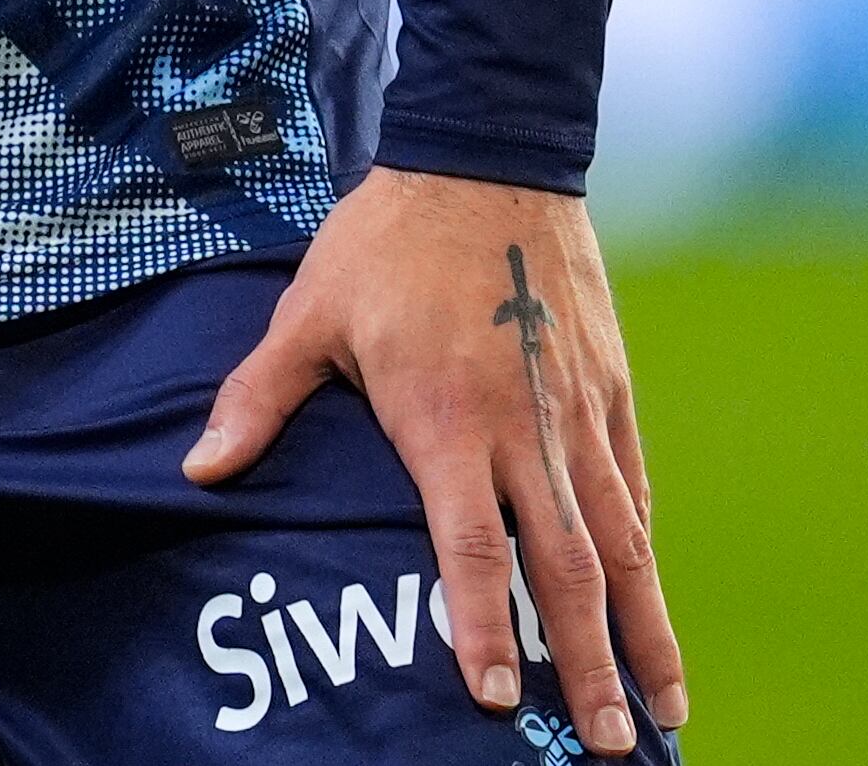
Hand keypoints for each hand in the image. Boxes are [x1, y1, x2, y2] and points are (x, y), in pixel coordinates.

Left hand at [189, 169, 684, 748]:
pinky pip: (634, 485)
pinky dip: (645, 548)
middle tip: (614, 745)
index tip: (498, 702)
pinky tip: (650, 599)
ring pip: (623, 540)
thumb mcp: (308, 313)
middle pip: (567, 569)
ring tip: (668, 705)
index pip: (469, 550)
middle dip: (591, 663)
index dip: (482, 628)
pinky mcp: (610, 388)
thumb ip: (258, 399)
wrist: (486, 160)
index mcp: (446, 422)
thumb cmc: (384, 242)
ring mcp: (577, 412)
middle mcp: (525, 431)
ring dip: (646, 626)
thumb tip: (200, 469)